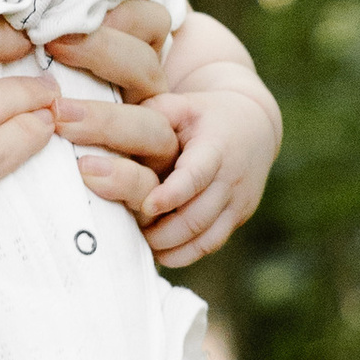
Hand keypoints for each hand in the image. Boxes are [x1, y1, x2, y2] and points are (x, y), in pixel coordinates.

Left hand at [47, 0, 180, 215]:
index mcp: (132, 71)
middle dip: (105, 53)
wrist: (88, 221)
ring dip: (107, 121)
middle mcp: (151, 107)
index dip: (119, 12)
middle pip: (147, 68)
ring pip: (151, 129)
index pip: (149, 22)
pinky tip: (86, 174)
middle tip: (54, 45)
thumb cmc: (40, 138)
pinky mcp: (151, 200)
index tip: (68, 7)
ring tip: (60, 119)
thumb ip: (38, 55)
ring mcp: (156, 154)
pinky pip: (151, 188)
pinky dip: (123, 180)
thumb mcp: (45, 89)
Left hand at [131, 74, 280, 267]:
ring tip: (140, 239)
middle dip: (161, 231)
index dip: (173, 194)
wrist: (253, 127)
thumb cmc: (202, 114)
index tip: (146, 206)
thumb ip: (148, 117)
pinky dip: (183, 254)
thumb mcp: (180, 105)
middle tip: (128, 227)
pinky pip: (210, 245)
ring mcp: (238, 202)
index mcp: (215, 147)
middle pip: (197, 217)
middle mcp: (231, 178)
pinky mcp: (238, 218)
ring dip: (169, 245)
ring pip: (204, 238)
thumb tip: (106, 132)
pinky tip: (158, 250)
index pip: (196, 176)